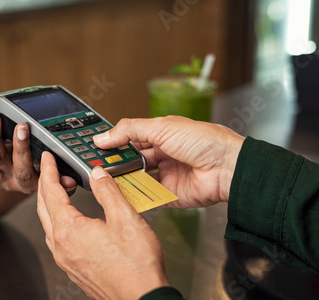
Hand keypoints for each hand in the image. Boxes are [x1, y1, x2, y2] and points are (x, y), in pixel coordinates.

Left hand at [0, 114, 76, 193]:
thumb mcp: (54, 178)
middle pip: (17, 166)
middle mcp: (14, 179)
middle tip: (23, 127)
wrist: (14, 174)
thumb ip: (62, 181)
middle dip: (21, 146)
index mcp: (33, 184)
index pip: (41, 178)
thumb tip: (69, 181)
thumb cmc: (40, 170)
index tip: (47, 152)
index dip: (43, 167)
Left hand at [37, 152, 168, 299]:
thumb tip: (97, 174)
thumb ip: (108, 191)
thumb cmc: (136, 266)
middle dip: (47, 184)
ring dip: (53, 203)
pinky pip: (58, 237)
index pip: (50, 191)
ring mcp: (66, 259)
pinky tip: (75, 217)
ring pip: (49, 223)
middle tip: (57, 170)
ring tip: (68, 190)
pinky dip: (60, 220)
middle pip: (44, 207)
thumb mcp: (125, 218)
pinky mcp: (74, 267)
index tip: (47, 157)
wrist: (142, 298)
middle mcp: (61, 246)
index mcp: (69, 230)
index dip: (48, 170)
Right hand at [94, 116, 244, 207]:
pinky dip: (136, 196)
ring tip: (108, 179)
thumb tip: (104, 136)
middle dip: (117, 163)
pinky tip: (124, 193)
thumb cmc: (204, 141)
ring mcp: (166, 175)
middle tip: (99, 166)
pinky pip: (149, 197)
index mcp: (161, 135)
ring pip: (137, 179)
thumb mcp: (161, 126)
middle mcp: (163, 155)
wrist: (228, 167)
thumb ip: (129, 130)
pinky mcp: (170, 195)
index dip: (114, 142)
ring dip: (124, 179)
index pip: (130, 139)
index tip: (96, 147)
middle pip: (132, 160)